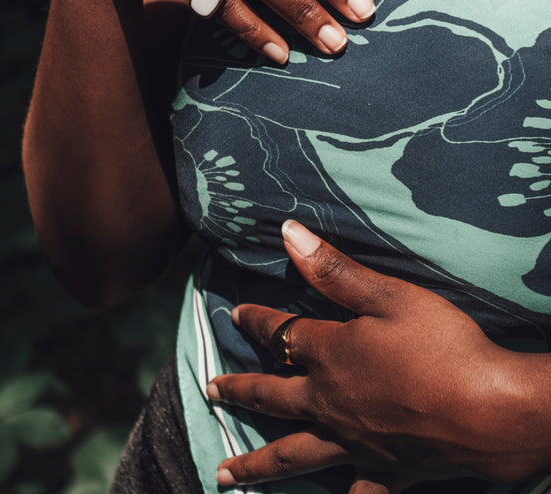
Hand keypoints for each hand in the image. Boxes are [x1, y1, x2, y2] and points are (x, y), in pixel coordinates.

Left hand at [207, 220, 550, 488]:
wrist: (490, 410)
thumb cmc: (441, 346)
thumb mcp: (387, 296)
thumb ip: (333, 269)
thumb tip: (287, 233)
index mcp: (330, 355)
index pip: (280, 332)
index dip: (255, 320)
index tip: (234, 314)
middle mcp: (330, 402)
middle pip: (272, 396)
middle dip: (240, 390)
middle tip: (211, 390)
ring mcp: (354, 441)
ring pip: (293, 453)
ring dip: (256, 464)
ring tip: (224, 475)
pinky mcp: (385, 469)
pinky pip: (356, 491)